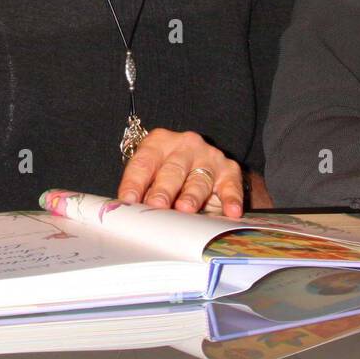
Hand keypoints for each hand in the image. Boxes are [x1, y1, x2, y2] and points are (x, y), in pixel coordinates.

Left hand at [116, 129, 244, 217]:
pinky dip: (231, 199)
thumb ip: (143, 192)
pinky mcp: (229, 170)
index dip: (134, 182)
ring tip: (186, 209)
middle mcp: (184, 146)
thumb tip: (129, 215)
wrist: (201, 165)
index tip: (128, 200)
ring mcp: (208, 157)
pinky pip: (230, 185)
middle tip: (157, 205)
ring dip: (192, 195)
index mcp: (158, 144)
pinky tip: (231, 212)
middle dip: (163, 190)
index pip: (143, 163)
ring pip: (198, 179)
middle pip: (172, 170)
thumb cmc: (168, 175)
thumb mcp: (152, 177)